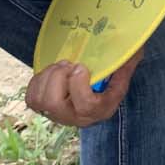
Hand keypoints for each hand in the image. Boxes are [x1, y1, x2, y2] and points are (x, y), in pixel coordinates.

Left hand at [25, 52, 139, 127]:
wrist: (96, 87)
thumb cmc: (111, 74)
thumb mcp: (123, 67)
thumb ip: (127, 60)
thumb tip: (132, 46)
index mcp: (101, 109)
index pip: (86, 106)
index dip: (79, 85)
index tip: (81, 66)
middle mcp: (78, 118)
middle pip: (55, 104)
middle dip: (57, 78)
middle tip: (67, 64)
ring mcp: (59, 115)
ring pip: (40, 101)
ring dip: (48, 77)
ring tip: (60, 66)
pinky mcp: (43, 109)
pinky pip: (32, 98)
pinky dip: (38, 81)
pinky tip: (51, 73)